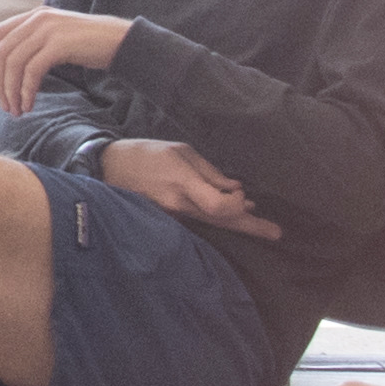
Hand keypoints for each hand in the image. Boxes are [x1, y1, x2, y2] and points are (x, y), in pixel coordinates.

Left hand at [0, 8, 129, 111]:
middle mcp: (37, 19)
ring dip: (11, 90)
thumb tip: (9, 69)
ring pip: (14, 63)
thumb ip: (34, 44)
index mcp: (34, 16)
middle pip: (2, 52)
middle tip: (6, 105)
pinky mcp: (59, 44)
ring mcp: (48, 30)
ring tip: (17, 110)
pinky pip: (32, 71)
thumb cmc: (88, 45)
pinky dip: (27, 90)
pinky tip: (30, 104)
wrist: (119, 41)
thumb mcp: (56, 38)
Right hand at [97, 137, 276, 239]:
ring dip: (237, 221)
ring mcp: (173, 215)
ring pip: (213, 222)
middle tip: (277, 233)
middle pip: (222, 220)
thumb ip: (209, 171)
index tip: (244, 196)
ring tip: (260, 222)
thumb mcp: (180, 152)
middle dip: (251, 226)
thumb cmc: (145, 154)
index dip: (235, 205)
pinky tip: (232, 214)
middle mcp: (180, 205)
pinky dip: (218, 217)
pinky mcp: (169, 217)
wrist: (107, 168)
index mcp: (183, 183)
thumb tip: (235, 188)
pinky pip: (200, 219)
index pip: (217, 206)